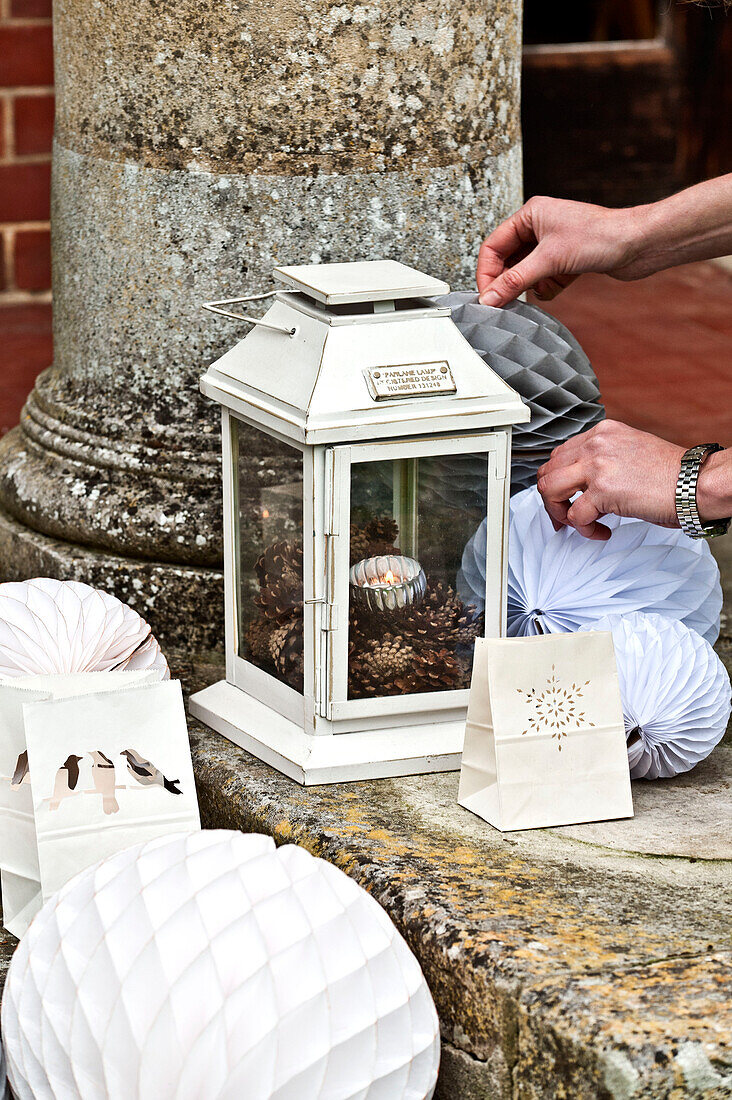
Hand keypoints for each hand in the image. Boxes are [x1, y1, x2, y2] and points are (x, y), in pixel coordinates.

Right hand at [476, 196, 643, 305]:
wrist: (639, 244)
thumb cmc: (600, 237)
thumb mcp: (549, 260)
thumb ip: (515, 282)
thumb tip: (489, 299)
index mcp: (530, 215)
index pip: (493, 247)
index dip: (486, 273)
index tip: (486, 297)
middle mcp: (539, 228)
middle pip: (508, 262)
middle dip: (509, 282)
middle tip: (505, 303)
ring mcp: (553, 245)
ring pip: (526, 273)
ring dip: (532, 286)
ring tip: (544, 287)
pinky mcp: (565, 260)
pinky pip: (544, 280)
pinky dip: (548, 288)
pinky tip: (560, 286)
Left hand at [536, 421, 683, 539]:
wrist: (696, 483)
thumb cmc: (672, 474)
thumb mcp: (630, 454)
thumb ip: (604, 461)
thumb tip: (584, 486)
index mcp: (603, 433)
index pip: (560, 454)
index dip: (558, 481)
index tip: (564, 498)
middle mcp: (597, 444)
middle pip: (548, 471)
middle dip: (552, 499)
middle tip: (563, 517)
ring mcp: (597, 465)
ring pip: (550, 489)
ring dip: (559, 513)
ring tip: (578, 523)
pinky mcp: (603, 489)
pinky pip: (575, 516)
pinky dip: (585, 530)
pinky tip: (601, 531)